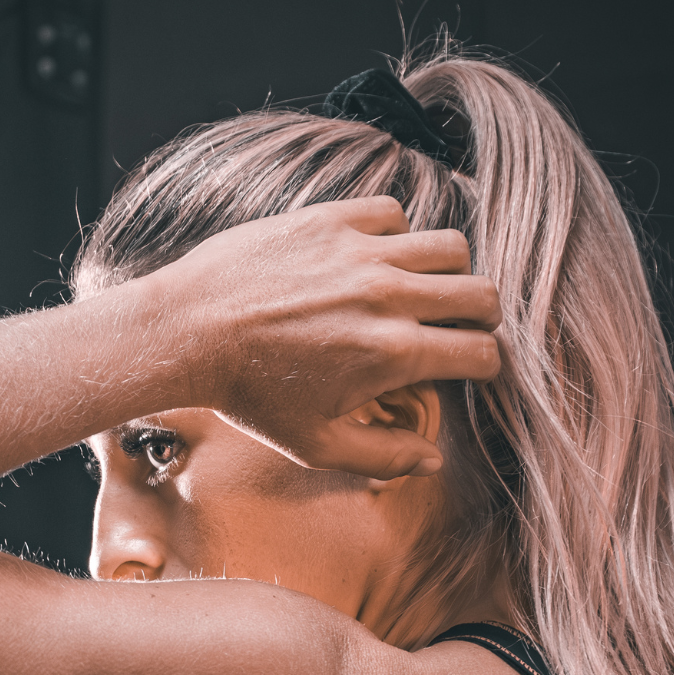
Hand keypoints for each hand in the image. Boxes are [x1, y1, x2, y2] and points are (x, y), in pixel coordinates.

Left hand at [152, 197, 501, 479]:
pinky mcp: (331, 220)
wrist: (188, 332)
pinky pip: (394, 214)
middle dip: (481, 317)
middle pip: (480, 294)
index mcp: (392, 355)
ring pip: (450, 247)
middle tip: (461, 328)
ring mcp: (361, 252)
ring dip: (449, 273)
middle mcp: (388, 296)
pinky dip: (397, 235)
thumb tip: (434, 461)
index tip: (471, 367)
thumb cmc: (249, 396)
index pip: (479, 352)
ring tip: (427, 290)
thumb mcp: (315, 445)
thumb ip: (383, 457)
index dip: (485, 365)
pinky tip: (376, 259)